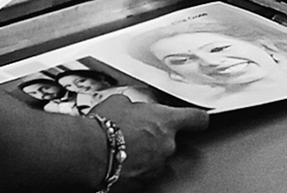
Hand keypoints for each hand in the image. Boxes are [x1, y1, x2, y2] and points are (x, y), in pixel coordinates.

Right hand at [90, 95, 208, 189]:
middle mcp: (167, 146)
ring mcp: (156, 167)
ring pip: (161, 162)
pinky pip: (146, 176)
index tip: (198, 119)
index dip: (198, 118)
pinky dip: (137, 171)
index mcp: (166, 121)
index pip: (197, 119)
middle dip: (164, 140)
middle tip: (146, 136)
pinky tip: (122, 164)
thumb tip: (132, 107)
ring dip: (150, 157)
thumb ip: (136, 106)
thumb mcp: (120, 102)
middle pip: (177, 143)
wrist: (89, 153)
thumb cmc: (104, 127)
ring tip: (131, 151)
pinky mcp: (143, 184)